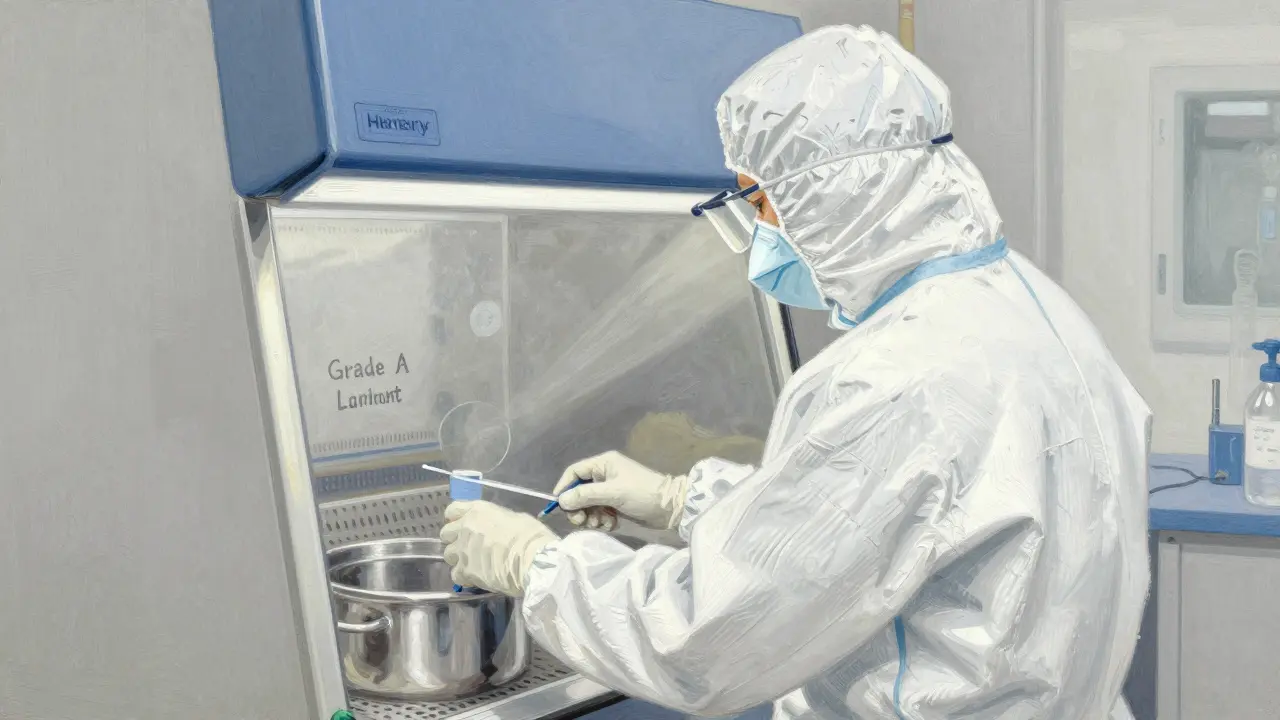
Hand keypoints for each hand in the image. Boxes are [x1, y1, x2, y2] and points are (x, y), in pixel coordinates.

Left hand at [440, 501, 557, 596]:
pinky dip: (464, 577)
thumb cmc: (531, 537)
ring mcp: (462, 550)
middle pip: (445, 534)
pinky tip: (476, 578)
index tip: (462, 525)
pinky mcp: (465, 572)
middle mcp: (465, 528)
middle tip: (469, 546)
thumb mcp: (516, 518)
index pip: (453, 510)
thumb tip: (496, 529)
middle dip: (455, 540)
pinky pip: (455, 575)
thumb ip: (498, 522)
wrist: (533, 561)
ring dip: (458, 559)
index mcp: (478, 511)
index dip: (455, 519)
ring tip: (474, 564)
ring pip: (448, 555)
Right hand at [555, 451, 688, 531]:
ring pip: (589, 505)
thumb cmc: (642, 494)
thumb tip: (562, 500)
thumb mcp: (613, 493)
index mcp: (604, 464)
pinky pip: (600, 513)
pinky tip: (611, 524)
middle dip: (579, 508)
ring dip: (591, 517)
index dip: (565, 487)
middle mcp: (605, 475)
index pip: (575, 472)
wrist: (671, 508)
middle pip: (579, 491)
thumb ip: (586, 495)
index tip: (560, 506)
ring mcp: (610, 491)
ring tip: (601, 523)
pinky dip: (602, 521)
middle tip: (581, 521)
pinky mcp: (617, 505)